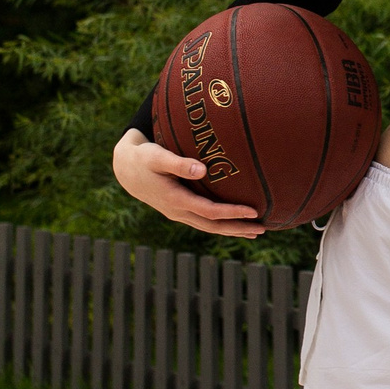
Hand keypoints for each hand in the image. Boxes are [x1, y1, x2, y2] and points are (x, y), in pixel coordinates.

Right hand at [112, 129, 265, 236]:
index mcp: (175, 200)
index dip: (232, 212)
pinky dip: (221, 224)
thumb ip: (178, 163)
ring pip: (209, 227)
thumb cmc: (144, 158)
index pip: (210, 211)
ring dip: (232, 230)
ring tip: (256, 232)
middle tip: (263, 229)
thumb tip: (201, 169)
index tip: (254, 211)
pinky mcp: (179, 211)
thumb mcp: (157, 156)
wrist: (125, 169)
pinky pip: (204, 221)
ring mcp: (178, 214)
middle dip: (238, 228)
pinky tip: (235, 224)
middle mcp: (178, 211)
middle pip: (213, 225)